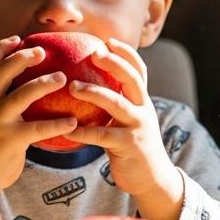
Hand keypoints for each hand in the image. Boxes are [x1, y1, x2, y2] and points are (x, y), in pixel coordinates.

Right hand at [0, 36, 77, 210]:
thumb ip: (1, 101)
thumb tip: (27, 83)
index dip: (0, 48)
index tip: (18, 38)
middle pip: (1, 73)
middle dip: (21, 57)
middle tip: (43, 50)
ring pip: (20, 95)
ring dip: (43, 83)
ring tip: (63, 78)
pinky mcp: (10, 141)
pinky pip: (37, 129)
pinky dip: (57, 124)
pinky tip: (73, 121)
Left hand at [67, 38, 183, 219]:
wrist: (152, 179)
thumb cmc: (132, 148)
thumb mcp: (128, 122)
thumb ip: (114, 106)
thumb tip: (85, 88)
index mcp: (142, 102)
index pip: (138, 71)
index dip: (126, 54)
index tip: (108, 40)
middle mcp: (143, 110)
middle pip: (131, 79)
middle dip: (114, 64)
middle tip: (93, 54)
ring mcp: (138, 127)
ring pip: (117, 103)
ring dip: (94, 92)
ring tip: (72, 86)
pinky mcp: (129, 146)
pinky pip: (103, 136)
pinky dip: (84, 131)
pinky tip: (67, 129)